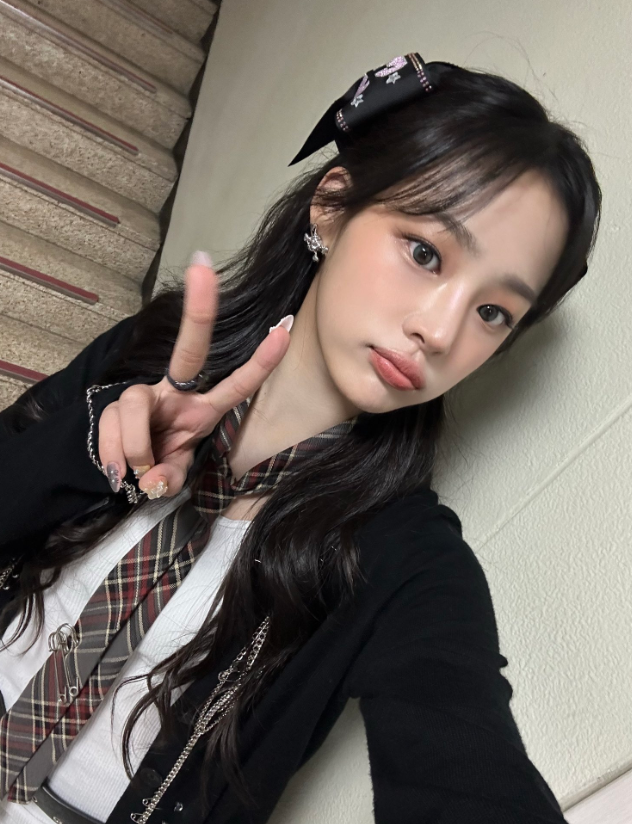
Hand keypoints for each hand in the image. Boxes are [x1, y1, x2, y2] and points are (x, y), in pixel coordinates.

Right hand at [98, 253, 291, 498]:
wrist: (122, 472)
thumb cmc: (161, 466)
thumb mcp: (174, 478)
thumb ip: (169, 479)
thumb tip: (151, 480)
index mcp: (203, 410)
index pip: (237, 384)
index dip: (261, 360)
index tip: (284, 326)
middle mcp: (176, 393)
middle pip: (189, 349)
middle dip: (199, 311)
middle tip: (204, 268)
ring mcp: (143, 396)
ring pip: (133, 406)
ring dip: (135, 448)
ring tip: (134, 474)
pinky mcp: (113, 406)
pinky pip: (111, 428)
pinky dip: (114, 458)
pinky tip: (119, 472)